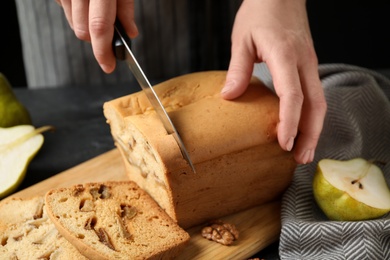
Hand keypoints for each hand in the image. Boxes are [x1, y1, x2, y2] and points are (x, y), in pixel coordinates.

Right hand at [56, 0, 137, 72]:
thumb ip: (125, 7)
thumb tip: (130, 32)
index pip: (99, 27)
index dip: (104, 50)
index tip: (108, 65)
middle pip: (83, 31)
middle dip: (98, 40)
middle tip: (111, 31)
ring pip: (73, 24)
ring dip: (87, 26)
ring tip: (98, 10)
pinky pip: (65, 11)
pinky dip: (77, 14)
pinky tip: (86, 4)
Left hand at [222, 0, 326, 163]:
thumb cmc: (261, 12)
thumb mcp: (243, 38)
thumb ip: (238, 68)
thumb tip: (229, 96)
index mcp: (284, 55)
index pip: (292, 95)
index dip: (289, 121)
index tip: (284, 143)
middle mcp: (303, 62)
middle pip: (315, 105)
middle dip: (310, 135)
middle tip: (300, 159)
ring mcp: (309, 64)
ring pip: (319, 102)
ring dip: (314, 129)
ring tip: (303, 152)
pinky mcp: (308, 65)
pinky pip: (314, 95)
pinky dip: (310, 116)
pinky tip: (303, 129)